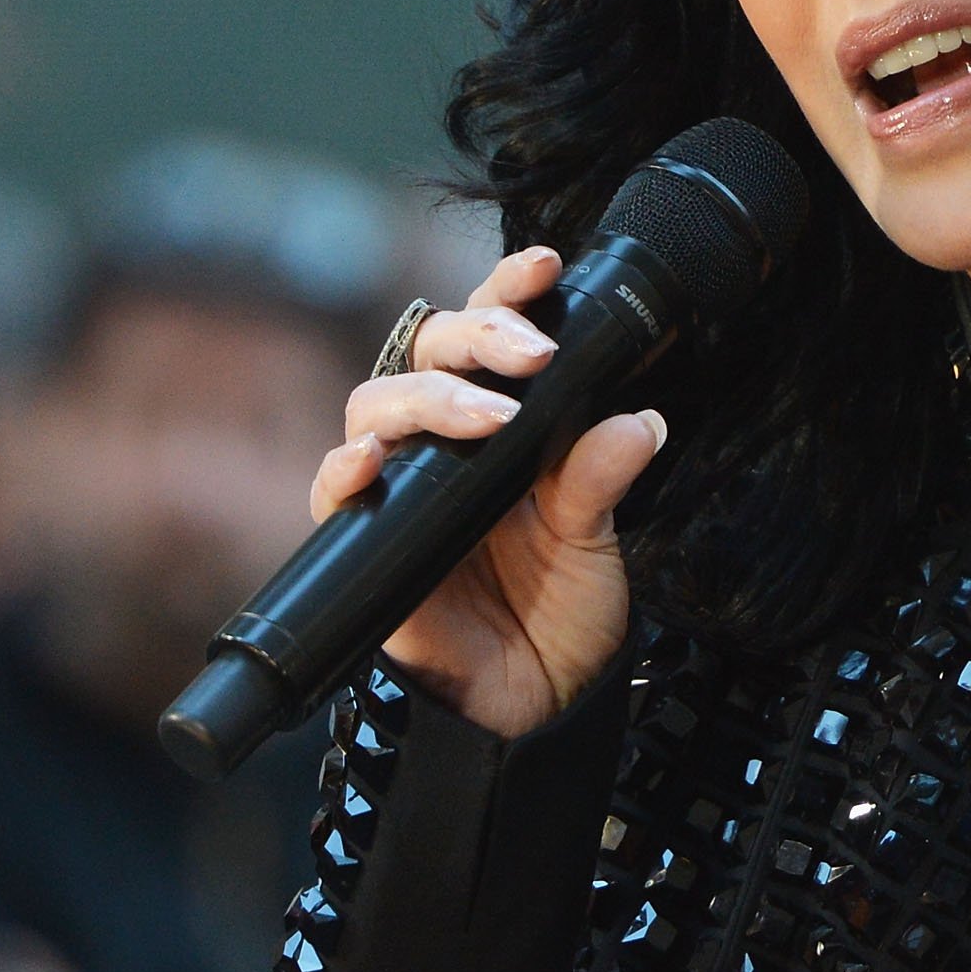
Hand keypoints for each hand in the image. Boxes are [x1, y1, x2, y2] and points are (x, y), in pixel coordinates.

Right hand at [308, 246, 661, 737]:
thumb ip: (599, 480)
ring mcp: (401, 486)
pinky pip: (333, 492)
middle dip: (475, 335)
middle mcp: (445, 443)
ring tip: (484, 416)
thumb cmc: (561, 615)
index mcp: (504, 425)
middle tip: (529, 354)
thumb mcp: (594, 544)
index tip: (543, 265)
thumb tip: (638, 420)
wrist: (532, 706)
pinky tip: (370, 463)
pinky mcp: (364, 540)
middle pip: (428, 350)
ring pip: (378, 404)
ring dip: (427, 397)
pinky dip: (345, 469)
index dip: (507, 293)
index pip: (492, 336)